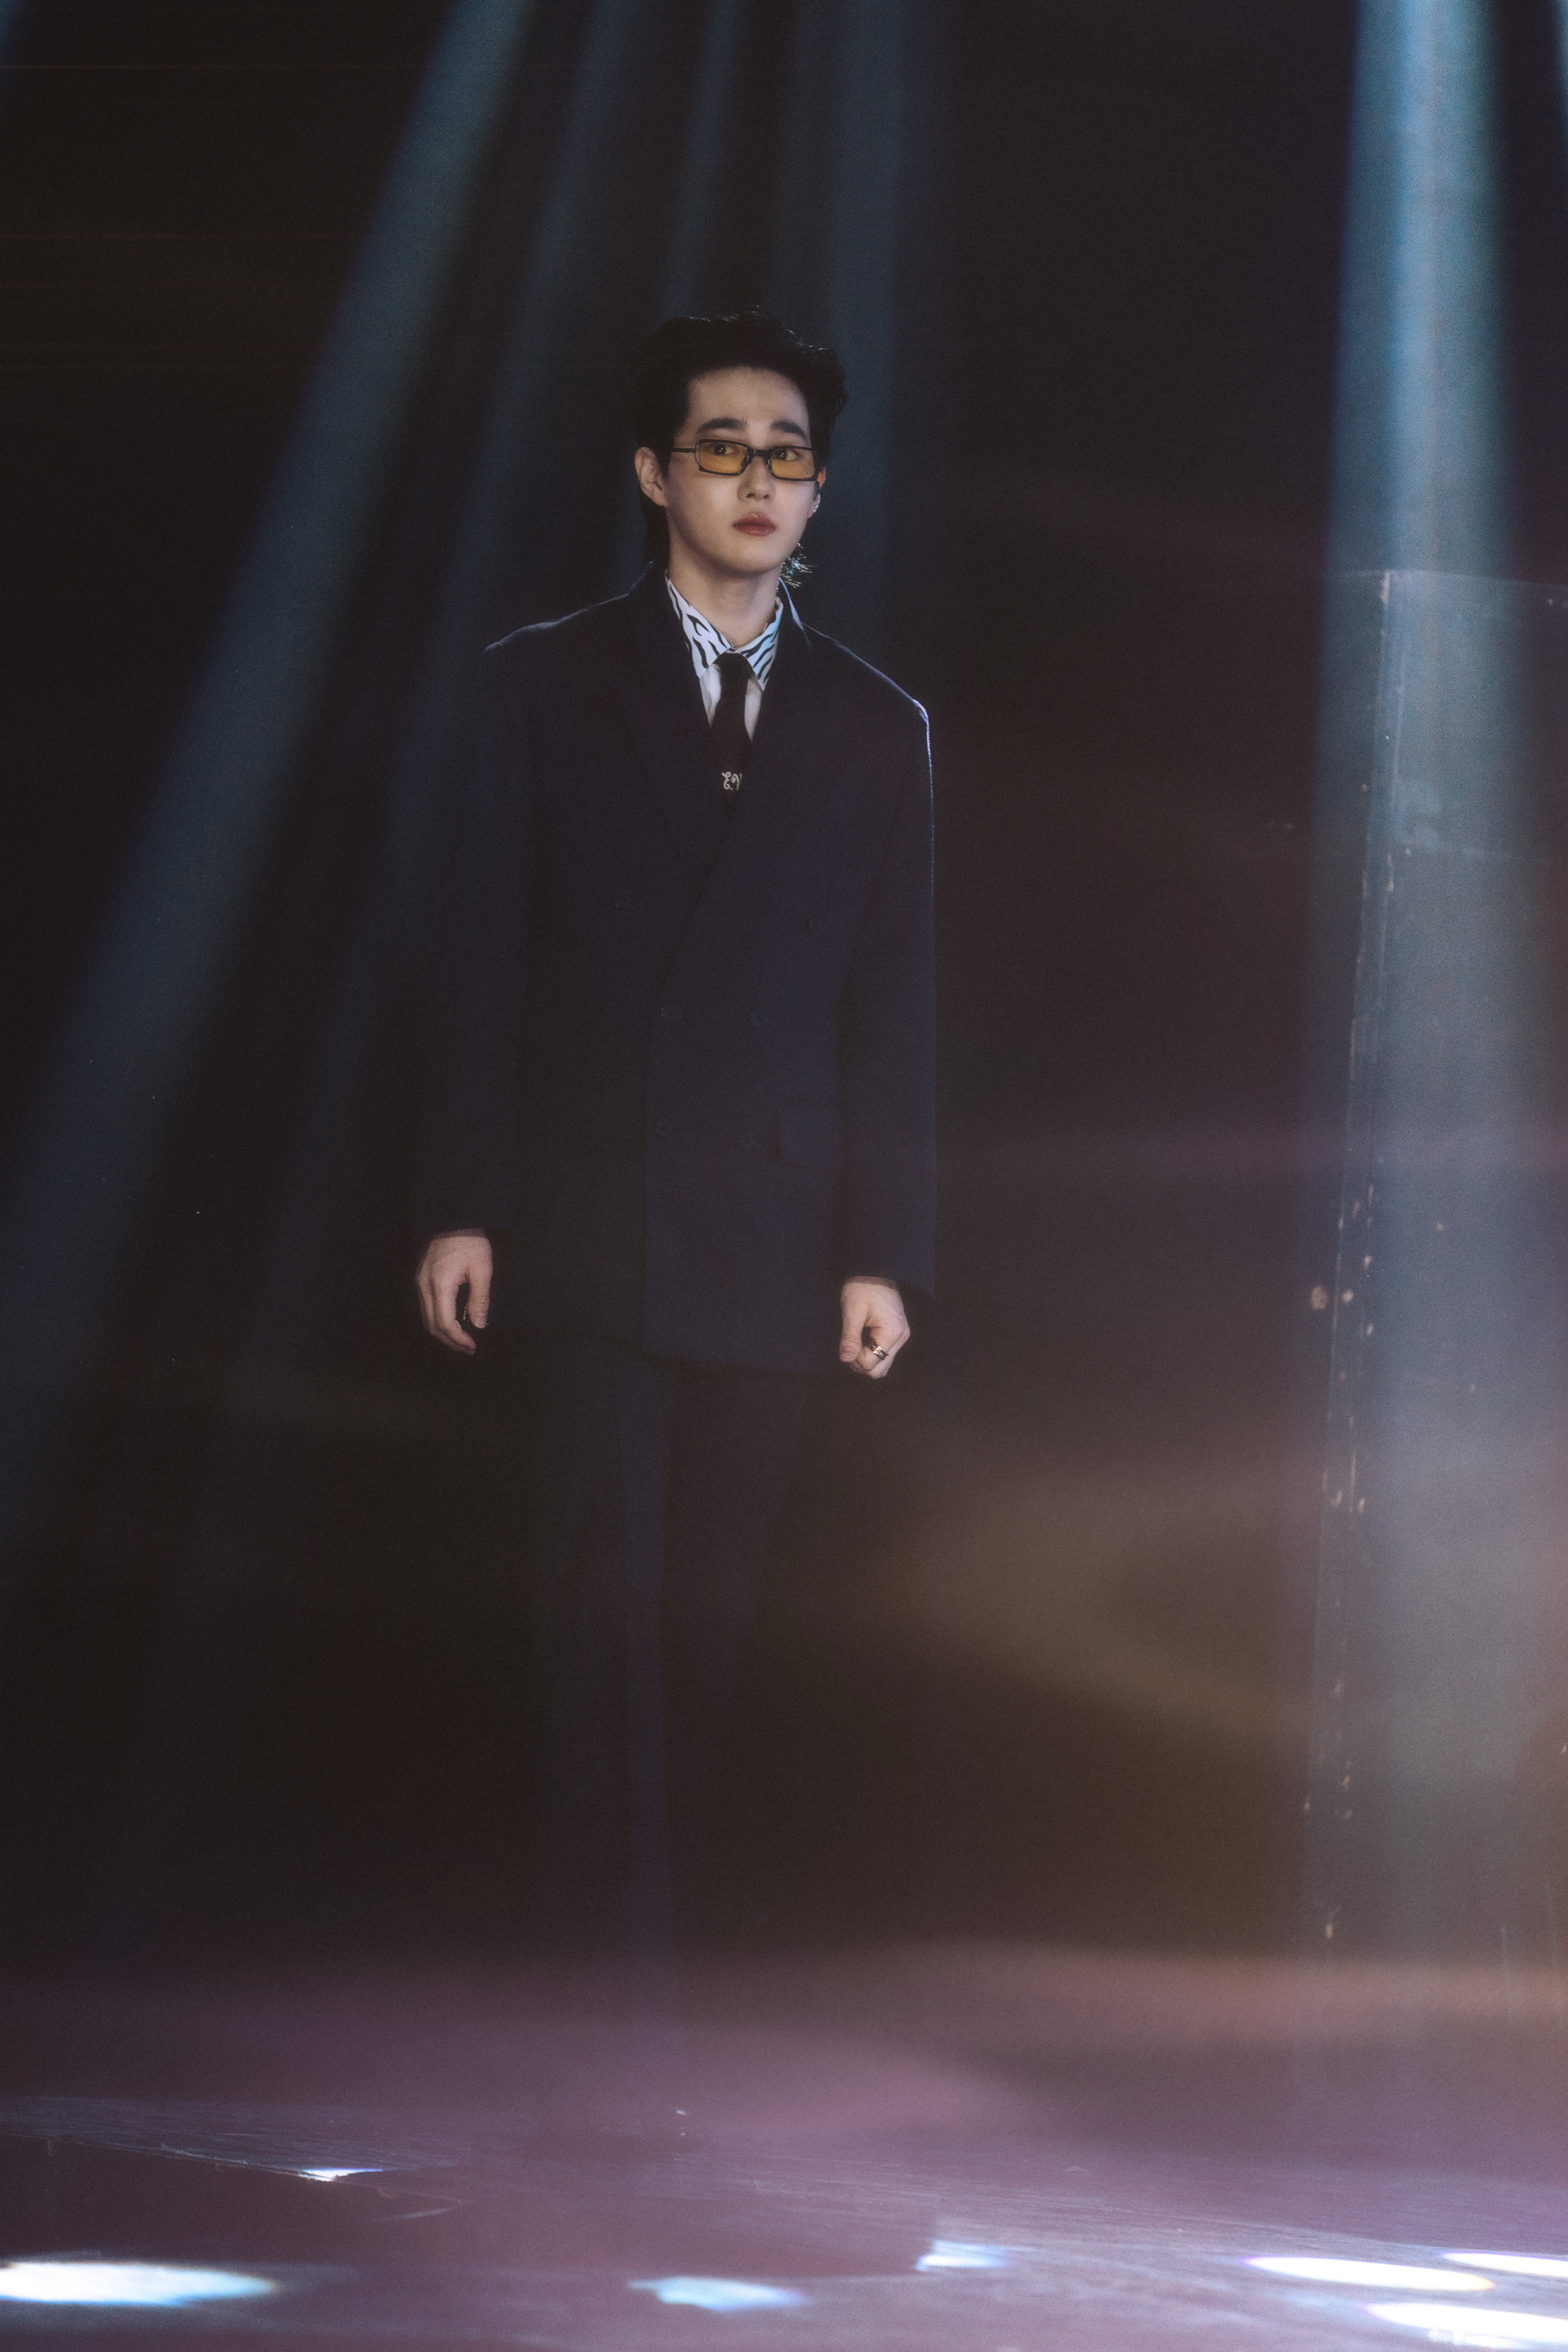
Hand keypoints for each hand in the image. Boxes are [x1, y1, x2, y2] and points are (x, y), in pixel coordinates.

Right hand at [416, 1230, 492, 1354]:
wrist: (453, 1217)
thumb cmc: (470, 1241)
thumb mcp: (482, 1269)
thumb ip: (480, 1299)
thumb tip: (479, 1324)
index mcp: (440, 1285)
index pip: (445, 1323)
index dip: (458, 1339)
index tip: (473, 1346)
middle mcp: (424, 1286)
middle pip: (432, 1325)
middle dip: (449, 1341)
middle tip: (467, 1349)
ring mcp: (420, 1282)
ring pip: (426, 1318)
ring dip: (442, 1332)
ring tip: (461, 1340)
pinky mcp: (421, 1278)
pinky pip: (426, 1307)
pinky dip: (438, 1320)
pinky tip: (452, 1322)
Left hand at [839, 1278, 908, 1379]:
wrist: (875, 1269)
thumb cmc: (863, 1286)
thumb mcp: (852, 1311)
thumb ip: (849, 1337)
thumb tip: (845, 1359)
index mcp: (893, 1333)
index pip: (870, 1364)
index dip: (853, 1357)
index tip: (847, 1340)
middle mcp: (902, 1338)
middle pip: (878, 1371)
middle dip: (859, 1363)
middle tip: (849, 1343)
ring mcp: (901, 1336)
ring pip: (882, 1365)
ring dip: (865, 1359)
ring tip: (855, 1340)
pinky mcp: (897, 1334)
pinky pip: (883, 1354)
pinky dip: (871, 1352)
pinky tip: (862, 1338)